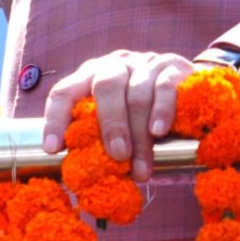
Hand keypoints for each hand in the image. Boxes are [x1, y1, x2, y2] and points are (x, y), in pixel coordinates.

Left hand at [39, 49, 200, 183]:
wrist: (186, 87)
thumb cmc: (141, 113)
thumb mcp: (117, 120)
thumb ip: (100, 138)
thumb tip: (87, 177)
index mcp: (91, 76)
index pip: (65, 91)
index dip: (55, 119)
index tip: (53, 149)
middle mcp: (115, 65)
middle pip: (106, 86)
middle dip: (110, 123)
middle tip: (117, 156)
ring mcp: (145, 63)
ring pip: (138, 95)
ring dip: (139, 134)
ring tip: (141, 168)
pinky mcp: (173, 68)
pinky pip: (165, 87)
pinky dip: (161, 111)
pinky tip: (158, 131)